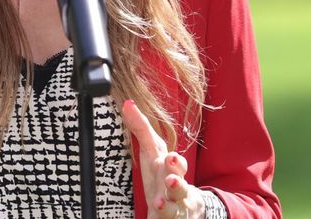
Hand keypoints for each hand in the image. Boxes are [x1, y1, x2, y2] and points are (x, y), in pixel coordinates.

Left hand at [121, 99, 205, 218]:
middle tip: (172, 174)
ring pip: (177, 202)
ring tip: (159, 200)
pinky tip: (157, 211)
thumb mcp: (152, 153)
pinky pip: (169, 217)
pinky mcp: (171, 217)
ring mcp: (176, 204)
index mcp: (172, 168)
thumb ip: (141, 129)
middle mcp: (177, 185)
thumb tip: (127, 103)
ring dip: (170, 200)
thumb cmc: (163, 175)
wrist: (183, 207)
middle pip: (180, 181)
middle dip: (177, 177)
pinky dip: (164, 214)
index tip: (169, 157)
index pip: (174, 162)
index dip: (174, 161)